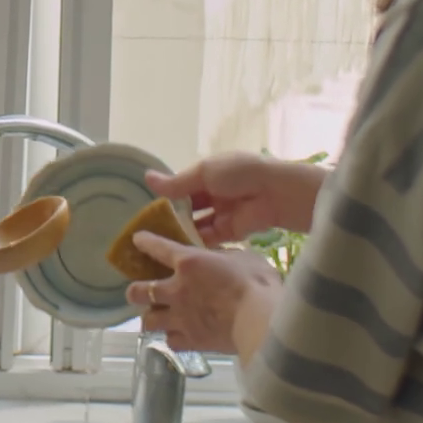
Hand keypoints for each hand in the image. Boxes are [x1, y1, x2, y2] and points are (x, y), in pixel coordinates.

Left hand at [124, 233, 281, 353]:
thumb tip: (219, 259)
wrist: (261, 321)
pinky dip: (172, 338)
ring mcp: (180, 318)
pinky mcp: (190, 341)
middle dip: (135, 290)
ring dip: (151, 317)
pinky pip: (170, 341)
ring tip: (158, 316)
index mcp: (188, 263)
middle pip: (138, 291)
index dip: (145, 242)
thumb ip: (225, 258)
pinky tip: (179, 335)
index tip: (137, 240)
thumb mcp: (243, 258)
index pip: (158, 248)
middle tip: (141, 291)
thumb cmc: (257, 284)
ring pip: (148, 320)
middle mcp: (176, 290)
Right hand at [146, 152, 323, 246]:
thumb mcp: (204, 172)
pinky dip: (196, 242)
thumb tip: (146, 177)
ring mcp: (223, 213)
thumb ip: (177, 182)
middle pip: (189, 207)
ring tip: (160, 243)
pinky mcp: (231, 232)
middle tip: (149, 231)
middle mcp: (215, 193)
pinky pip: (209, 238)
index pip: (183, 186)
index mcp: (209, 174)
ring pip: (197, 224)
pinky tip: (178, 249)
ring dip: (183, 231)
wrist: (276, 192)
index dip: (167, 197)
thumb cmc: (239, 173)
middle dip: (173, 217)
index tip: (148, 210)